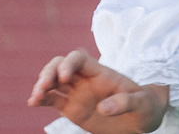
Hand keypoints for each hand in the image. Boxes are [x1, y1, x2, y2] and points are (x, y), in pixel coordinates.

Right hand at [26, 50, 165, 133]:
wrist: (142, 119)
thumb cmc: (146, 106)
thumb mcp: (143, 104)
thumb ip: (126, 103)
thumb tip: (103, 108)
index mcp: (102, 73)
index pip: (80, 58)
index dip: (69, 63)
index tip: (64, 77)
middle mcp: (86, 80)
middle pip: (61, 66)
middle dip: (49, 72)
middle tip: (43, 86)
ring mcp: (77, 93)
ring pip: (53, 82)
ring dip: (42, 85)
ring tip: (35, 97)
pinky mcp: (72, 108)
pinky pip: (52, 101)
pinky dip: (41, 99)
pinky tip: (32, 102)